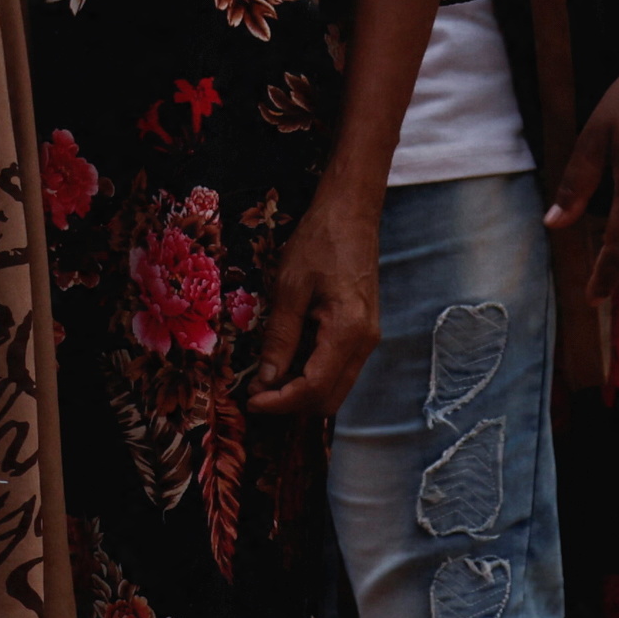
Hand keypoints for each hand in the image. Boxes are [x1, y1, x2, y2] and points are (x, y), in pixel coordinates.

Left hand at [246, 175, 382, 416]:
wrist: (351, 213)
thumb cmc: (319, 242)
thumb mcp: (290, 288)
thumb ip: (280, 338)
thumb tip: (267, 381)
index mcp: (348, 331)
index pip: (314, 388)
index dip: (280, 402)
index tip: (250, 400)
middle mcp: (365, 343)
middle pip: (329, 400)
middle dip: (291, 404)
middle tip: (256, 391)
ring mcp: (367, 339)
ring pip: (336, 388)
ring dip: (301, 391)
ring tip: (267, 377)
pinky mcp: (363, 332)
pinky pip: (339, 370)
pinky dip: (312, 375)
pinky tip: (287, 360)